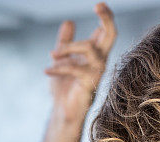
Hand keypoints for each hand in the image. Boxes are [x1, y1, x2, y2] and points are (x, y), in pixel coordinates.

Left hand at [44, 2, 115, 122]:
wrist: (62, 113)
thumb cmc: (65, 89)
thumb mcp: (61, 60)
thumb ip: (65, 43)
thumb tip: (69, 22)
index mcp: (95, 54)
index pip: (107, 32)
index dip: (106, 17)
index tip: (99, 4)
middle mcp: (100, 62)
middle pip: (111, 35)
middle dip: (106, 19)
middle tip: (97, 5)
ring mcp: (96, 74)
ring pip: (89, 48)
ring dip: (68, 48)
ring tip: (52, 54)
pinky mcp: (89, 85)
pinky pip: (75, 69)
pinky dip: (58, 67)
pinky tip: (47, 70)